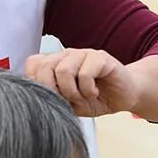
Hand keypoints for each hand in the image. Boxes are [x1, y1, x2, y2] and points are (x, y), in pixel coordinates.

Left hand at [25, 48, 140, 116]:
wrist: (124, 97)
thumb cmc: (95, 99)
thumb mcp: (69, 103)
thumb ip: (53, 98)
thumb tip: (36, 100)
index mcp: (56, 63)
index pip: (33, 64)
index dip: (37, 83)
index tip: (51, 99)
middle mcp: (66, 55)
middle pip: (44, 66)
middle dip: (52, 90)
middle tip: (67, 101)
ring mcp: (83, 54)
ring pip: (63, 70)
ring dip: (72, 92)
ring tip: (82, 98)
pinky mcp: (100, 57)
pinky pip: (84, 73)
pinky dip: (88, 90)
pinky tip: (95, 93)